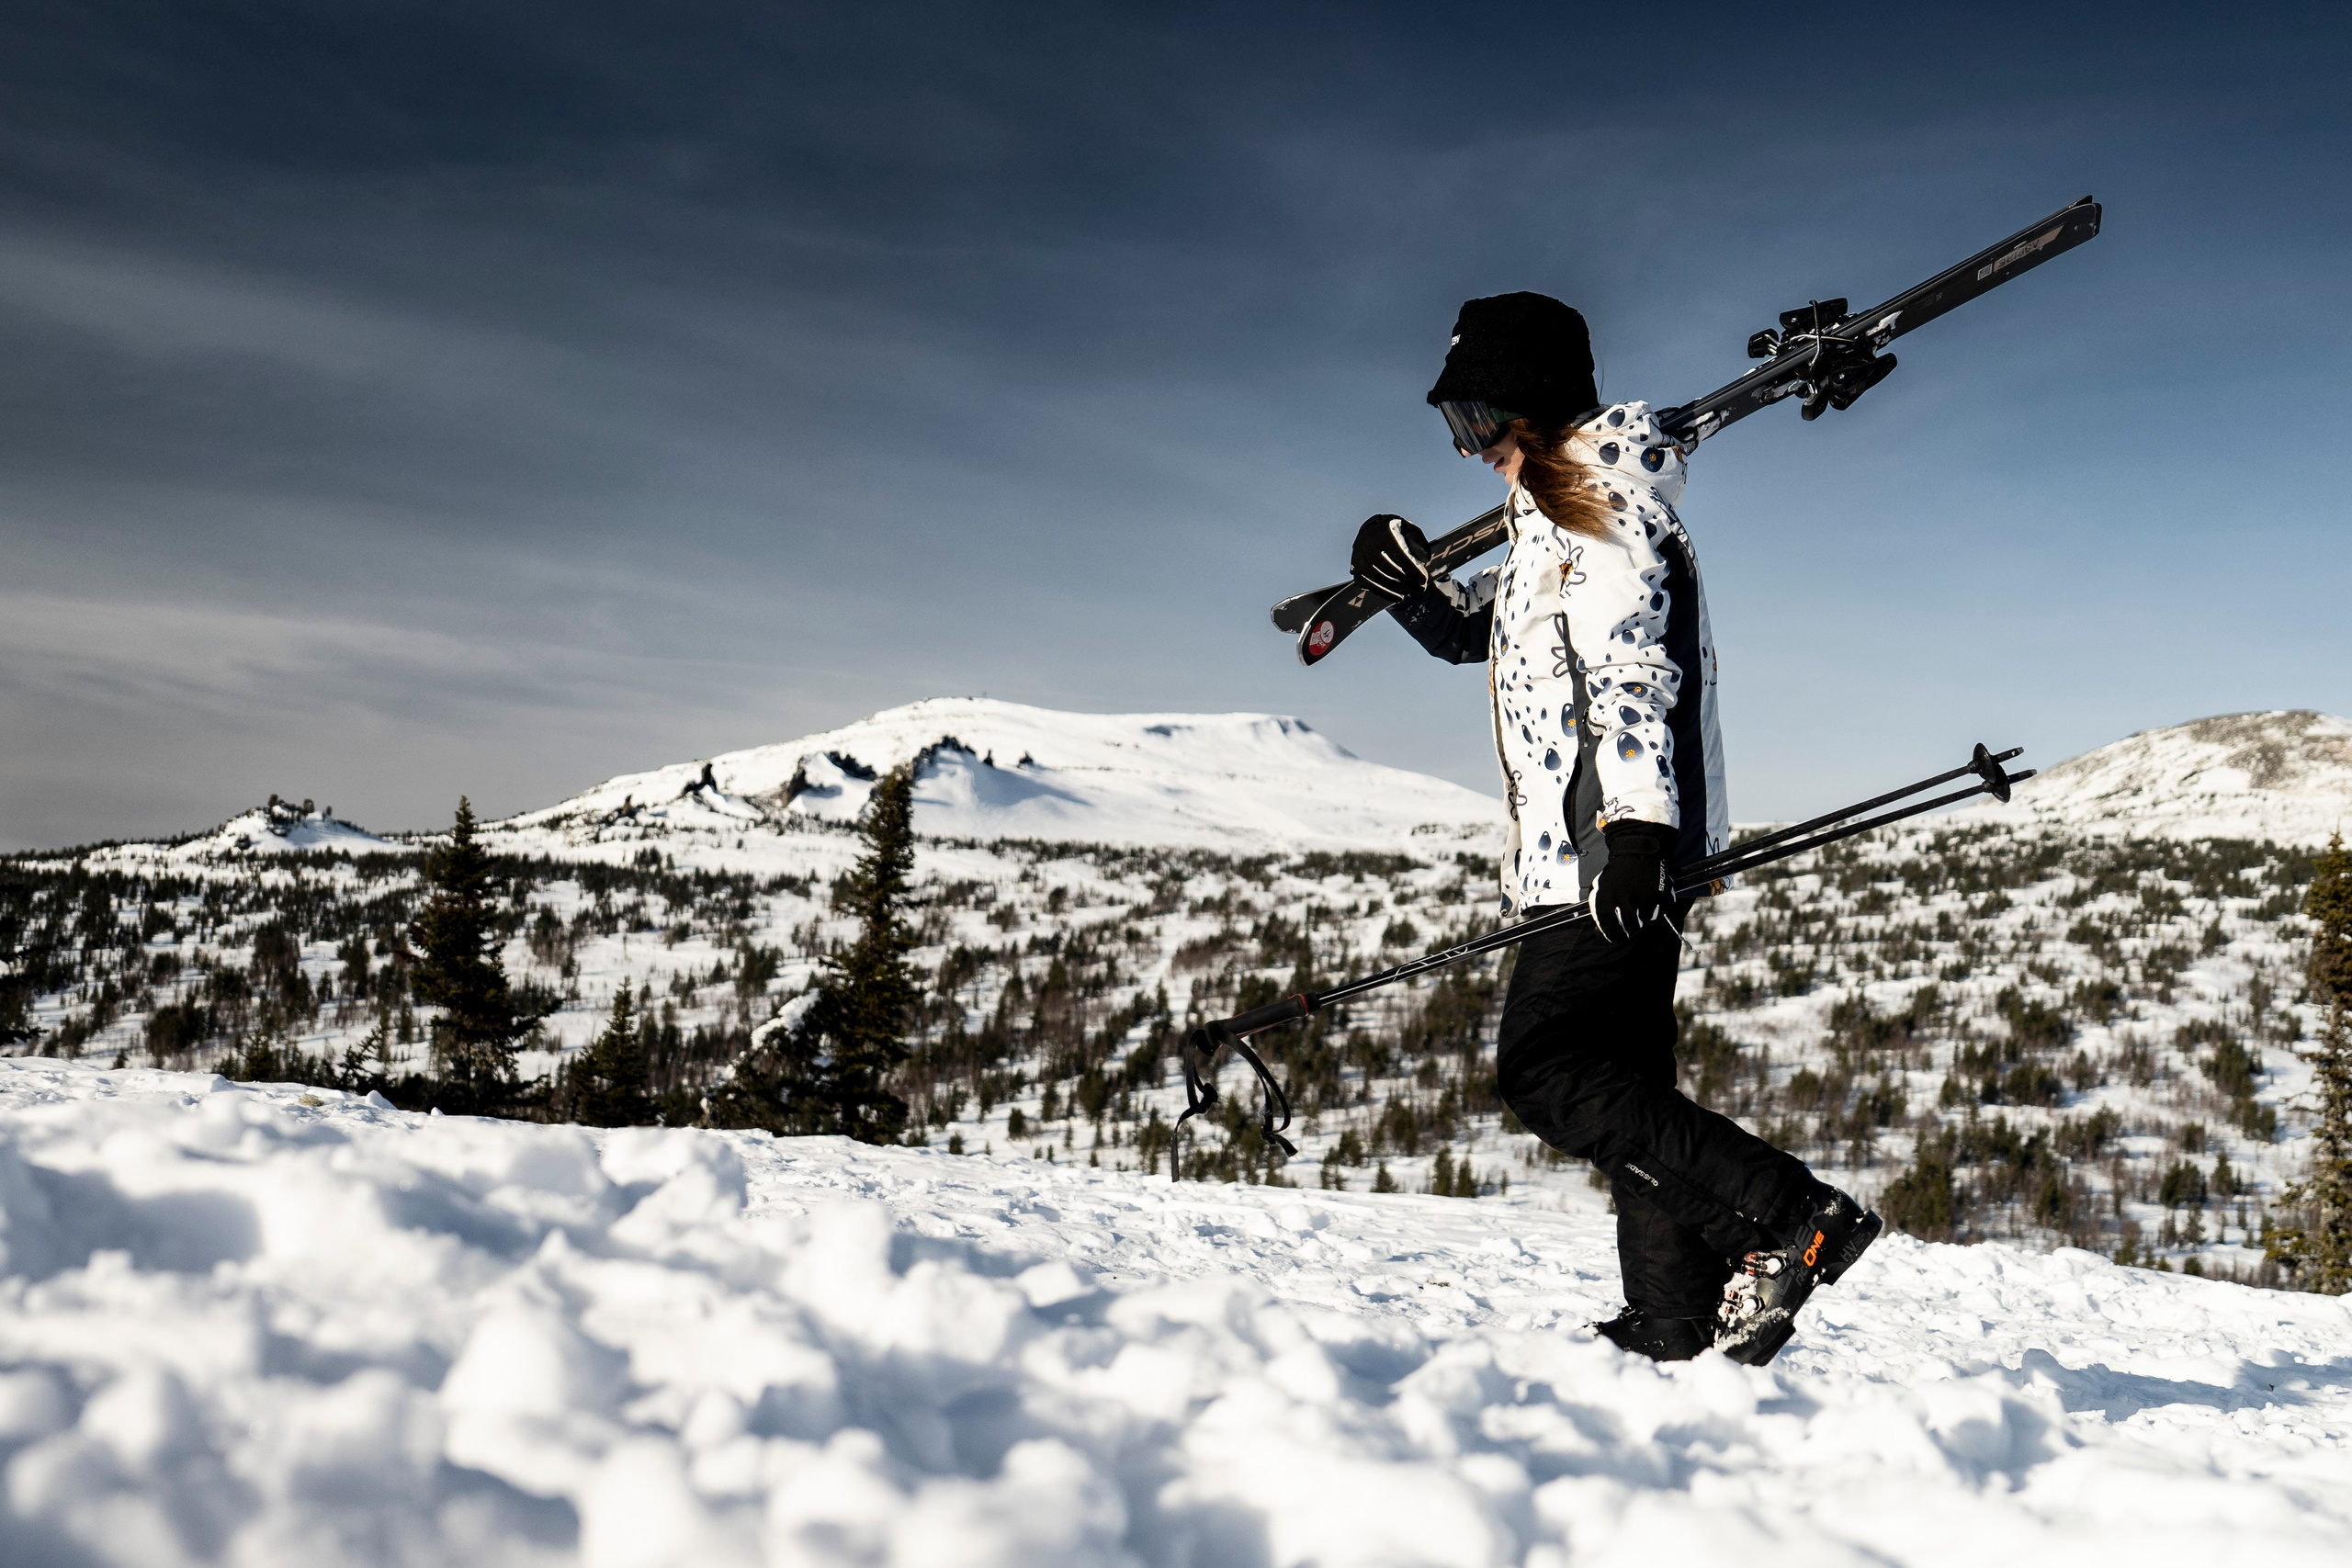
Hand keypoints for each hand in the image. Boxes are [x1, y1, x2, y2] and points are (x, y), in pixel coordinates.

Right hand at [1350, 514, 1430, 599]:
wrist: (1373, 531)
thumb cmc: (1396, 532)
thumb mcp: (1411, 531)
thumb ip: (1420, 543)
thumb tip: (1425, 560)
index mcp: (1384, 532)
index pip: (1398, 554)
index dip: (1412, 569)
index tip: (1424, 580)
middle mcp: (1368, 544)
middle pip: (1388, 568)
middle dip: (1406, 581)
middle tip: (1421, 589)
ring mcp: (1359, 557)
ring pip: (1378, 578)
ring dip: (1397, 588)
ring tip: (1412, 592)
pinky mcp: (1355, 569)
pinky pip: (1368, 585)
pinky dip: (1384, 593)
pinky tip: (1399, 597)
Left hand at [1589, 822, 1669, 941]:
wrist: (1638, 851)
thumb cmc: (1617, 873)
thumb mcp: (1600, 888)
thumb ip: (1598, 911)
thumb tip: (1600, 933)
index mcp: (1607, 898)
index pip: (1609, 929)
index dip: (1612, 936)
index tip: (1614, 936)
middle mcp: (1625, 900)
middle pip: (1631, 927)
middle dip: (1630, 928)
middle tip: (1629, 922)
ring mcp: (1644, 898)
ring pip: (1646, 919)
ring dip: (1644, 914)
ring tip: (1640, 899)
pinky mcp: (1661, 895)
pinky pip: (1660, 910)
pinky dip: (1657, 906)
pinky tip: (1650, 894)